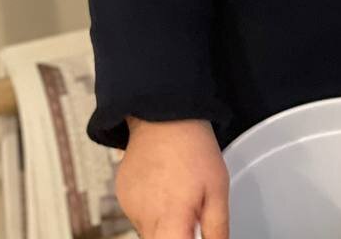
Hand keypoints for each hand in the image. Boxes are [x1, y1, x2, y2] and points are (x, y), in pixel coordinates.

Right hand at [115, 116, 229, 238]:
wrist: (163, 113)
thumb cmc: (194, 148)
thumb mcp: (218, 188)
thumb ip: (217, 228)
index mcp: (171, 220)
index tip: (193, 232)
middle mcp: (145, 219)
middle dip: (174, 237)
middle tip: (189, 216)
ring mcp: (129, 207)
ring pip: (148, 233)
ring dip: (163, 227)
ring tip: (176, 195)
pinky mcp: (121, 195)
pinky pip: (137, 215)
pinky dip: (150, 211)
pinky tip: (162, 187)